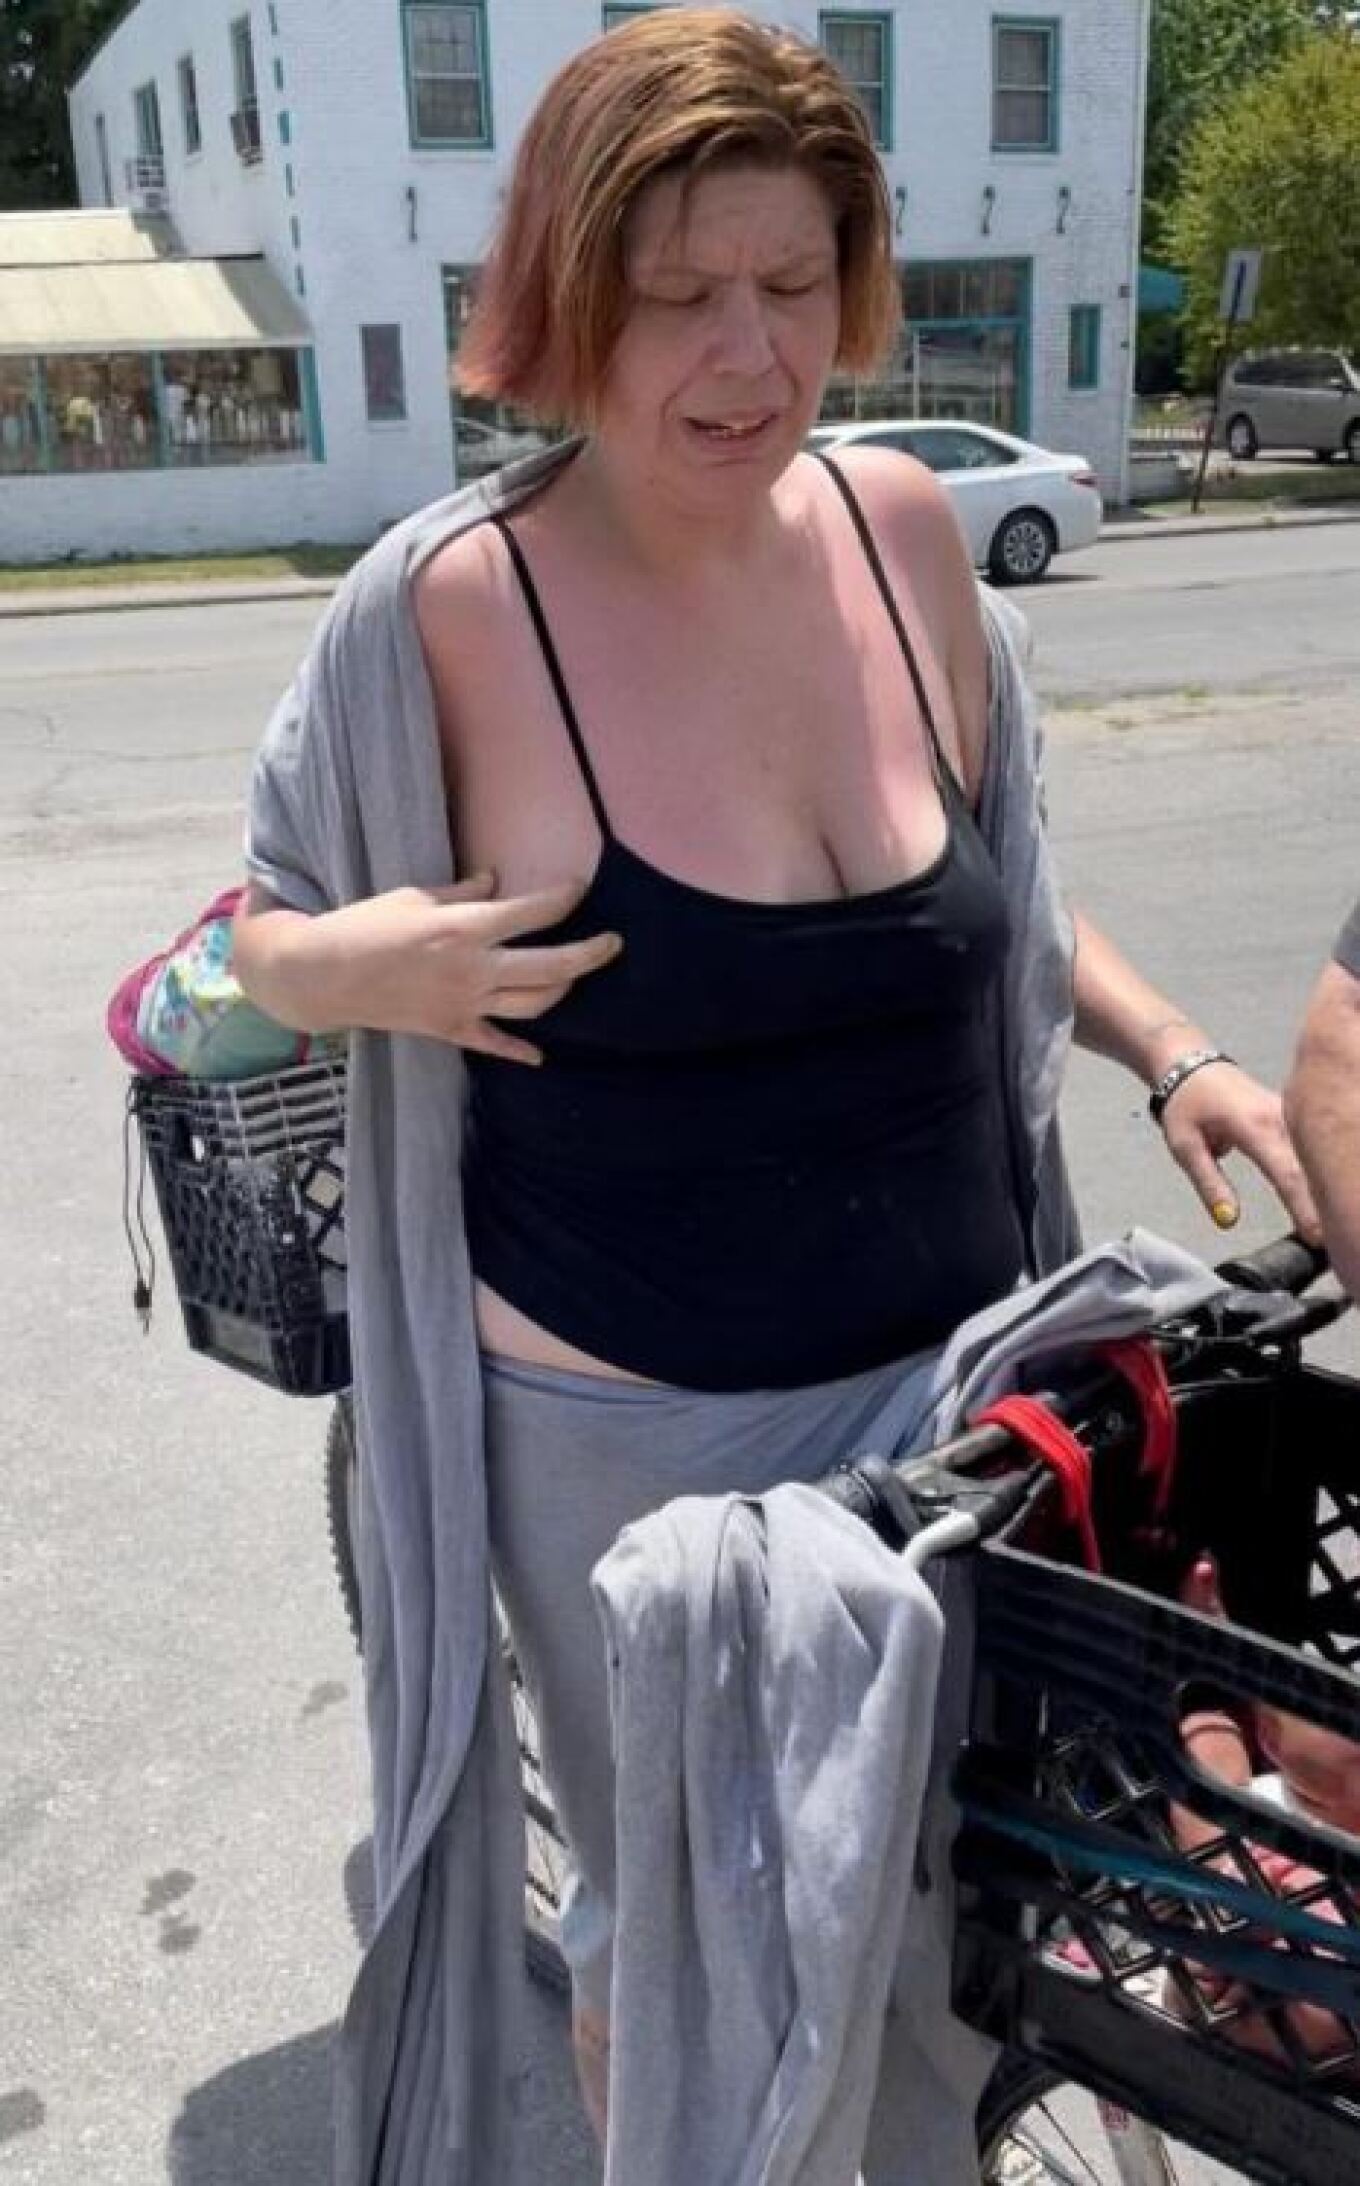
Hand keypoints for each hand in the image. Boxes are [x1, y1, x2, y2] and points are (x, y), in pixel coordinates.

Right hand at [321, 872, 621, 1063]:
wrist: (323, 976)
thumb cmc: (364, 926)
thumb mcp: (413, 897)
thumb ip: (462, 894)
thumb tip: (495, 881)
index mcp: (464, 929)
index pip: (532, 913)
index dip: (563, 898)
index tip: (580, 888)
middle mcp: (473, 969)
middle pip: (551, 965)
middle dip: (590, 953)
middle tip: (614, 944)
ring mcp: (465, 1004)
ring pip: (534, 1004)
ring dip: (561, 990)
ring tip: (572, 976)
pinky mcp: (451, 1030)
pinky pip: (496, 1044)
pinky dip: (521, 1052)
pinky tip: (540, 1056)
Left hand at [1156, 1061, 1321, 1241]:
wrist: (1191, 1064)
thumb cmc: (1186, 1104)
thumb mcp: (1185, 1147)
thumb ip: (1209, 1185)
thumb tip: (1230, 1220)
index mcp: (1254, 1126)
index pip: (1286, 1174)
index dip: (1304, 1208)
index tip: (1317, 1236)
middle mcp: (1281, 1118)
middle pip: (1311, 1167)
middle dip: (1324, 1203)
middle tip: (1335, 1239)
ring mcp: (1290, 1114)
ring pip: (1316, 1155)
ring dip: (1325, 1186)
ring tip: (1335, 1221)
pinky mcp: (1292, 1115)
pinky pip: (1310, 1146)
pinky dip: (1319, 1169)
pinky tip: (1327, 1193)